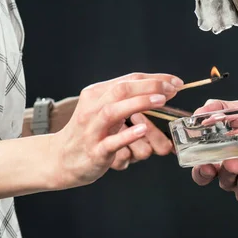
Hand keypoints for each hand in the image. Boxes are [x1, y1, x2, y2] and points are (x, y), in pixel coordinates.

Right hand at [48, 72, 181, 189]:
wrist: (60, 159)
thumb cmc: (89, 132)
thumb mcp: (103, 109)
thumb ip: (127, 100)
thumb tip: (161, 92)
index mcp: (97, 94)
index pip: (129, 79)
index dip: (155, 79)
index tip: (176, 82)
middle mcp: (93, 108)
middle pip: (121, 89)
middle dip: (149, 86)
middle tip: (172, 89)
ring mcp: (92, 130)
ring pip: (113, 111)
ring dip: (139, 103)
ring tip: (161, 101)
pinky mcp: (95, 151)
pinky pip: (111, 142)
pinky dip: (127, 135)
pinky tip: (142, 129)